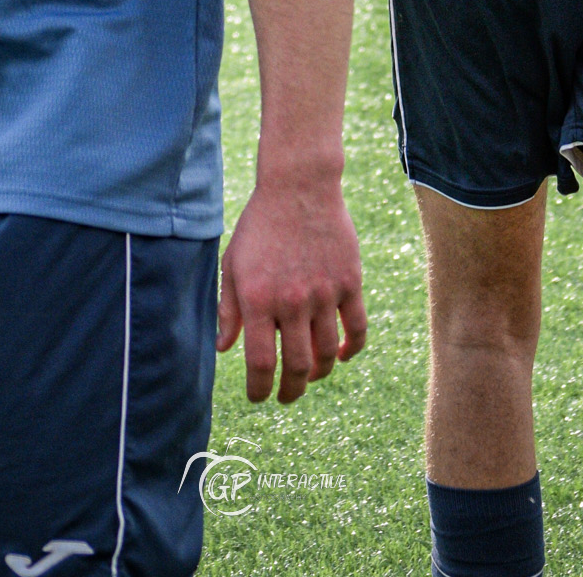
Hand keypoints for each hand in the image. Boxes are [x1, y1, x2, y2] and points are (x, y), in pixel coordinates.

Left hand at [217, 174, 365, 403]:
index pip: (261, 364)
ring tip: (309, 375)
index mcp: (259, 299)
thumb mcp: (233, 263)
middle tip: (285, 395)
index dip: (259, 389)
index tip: (258, 397)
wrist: (299, 186)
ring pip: (327, 354)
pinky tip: (339, 355)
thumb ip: (229, 309)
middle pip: (297, 367)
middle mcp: (292, 301)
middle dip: (290, 391)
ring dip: (318, 374)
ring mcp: (324, 293)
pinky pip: (356, 329)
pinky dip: (350, 350)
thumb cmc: (260, 226)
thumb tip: (225, 349)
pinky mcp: (350, 282)